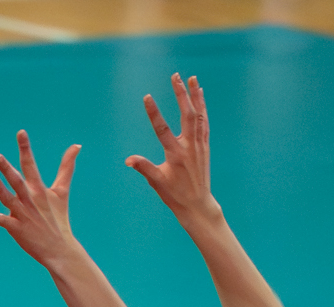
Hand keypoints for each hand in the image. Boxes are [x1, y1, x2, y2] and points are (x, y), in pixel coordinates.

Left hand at [0, 130, 82, 267]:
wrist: (59, 246)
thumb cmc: (58, 217)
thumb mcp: (62, 191)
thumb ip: (67, 168)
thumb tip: (76, 146)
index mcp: (39, 189)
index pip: (30, 164)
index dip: (25, 148)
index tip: (20, 132)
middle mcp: (30, 199)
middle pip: (17, 181)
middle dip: (7, 168)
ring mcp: (23, 214)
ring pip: (9, 199)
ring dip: (0, 189)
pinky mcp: (17, 228)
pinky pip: (3, 221)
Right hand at [126, 73, 214, 219]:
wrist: (197, 203)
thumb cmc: (174, 194)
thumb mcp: (156, 181)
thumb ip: (143, 168)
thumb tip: (128, 160)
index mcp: (175, 154)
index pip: (162, 129)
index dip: (153, 112)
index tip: (147, 97)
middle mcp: (189, 145)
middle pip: (187, 114)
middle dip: (181, 94)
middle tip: (176, 76)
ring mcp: (199, 144)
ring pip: (199, 114)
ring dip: (196, 96)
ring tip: (192, 79)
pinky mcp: (205, 145)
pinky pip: (205, 122)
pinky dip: (203, 107)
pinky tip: (200, 98)